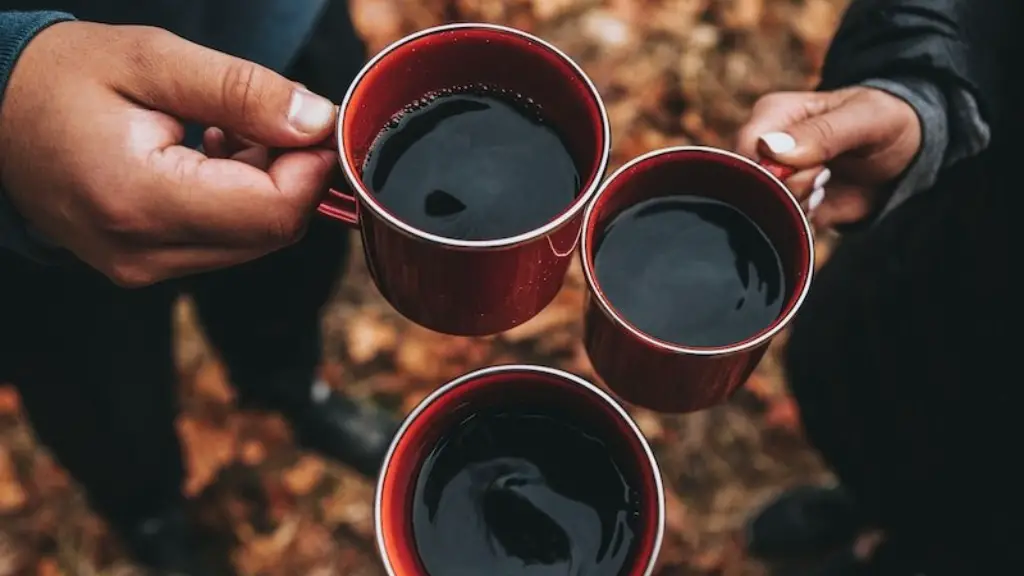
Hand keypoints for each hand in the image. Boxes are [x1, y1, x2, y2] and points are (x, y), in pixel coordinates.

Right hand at [0, 22, 338, 286]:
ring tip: (223, 129)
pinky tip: (207, 155)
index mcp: (139, 200)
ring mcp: (141, 268)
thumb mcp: (154, 61)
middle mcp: (142, 253)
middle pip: (270, 232)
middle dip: (291, 174)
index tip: (316, 123)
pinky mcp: (144, 267)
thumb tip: (317, 121)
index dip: (312, 168)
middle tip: (269, 117)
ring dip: (264, 186)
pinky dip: (236, 200)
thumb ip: (242, 92)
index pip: (271, 212)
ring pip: (252, 240)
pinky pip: (222, 243)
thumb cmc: (61, 77)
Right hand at [736, 87, 920, 227]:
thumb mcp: (865, 118)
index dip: (774, 168)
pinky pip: (778, 225)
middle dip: (789, 191)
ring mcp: (772, 179)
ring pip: (762, 209)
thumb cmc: (883, 121)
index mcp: (771, 116)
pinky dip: (802, 222)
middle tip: (825, 177)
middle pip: (749, 183)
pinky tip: (822, 201)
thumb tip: (770, 149)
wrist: (903, 154)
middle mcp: (763, 148)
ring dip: (798, 207)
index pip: (745, 148)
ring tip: (825, 185)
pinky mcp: (785, 205)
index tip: (817, 167)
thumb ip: (821, 133)